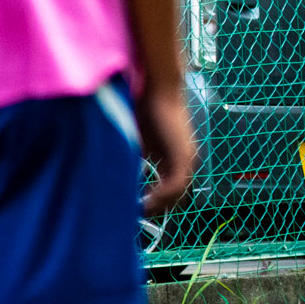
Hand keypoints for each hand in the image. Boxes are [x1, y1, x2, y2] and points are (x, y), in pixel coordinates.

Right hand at [137, 82, 197, 213]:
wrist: (156, 90)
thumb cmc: (145, 110)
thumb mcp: (137, 141)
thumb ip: (134, 159)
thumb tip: (118, 176)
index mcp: (175, 158)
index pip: (171, 188)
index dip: (157, 201)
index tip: (139, 208)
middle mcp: (185, 159)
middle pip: (177, 194)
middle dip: (159, 207)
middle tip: (139, 214)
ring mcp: (187, 158)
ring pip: (178, 192)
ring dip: (160, 204)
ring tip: (142, 210)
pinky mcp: (183, 155)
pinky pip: (176, 184)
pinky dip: (162, 195)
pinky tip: (147, 200)